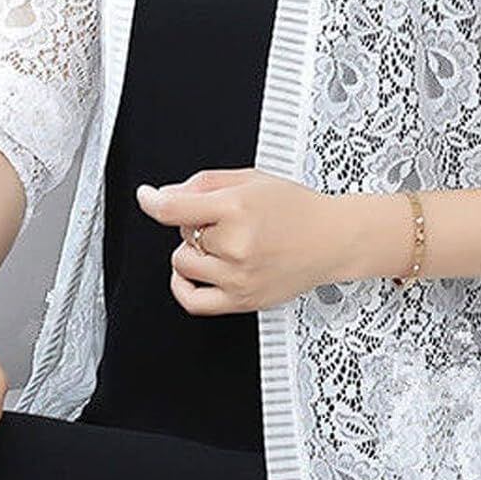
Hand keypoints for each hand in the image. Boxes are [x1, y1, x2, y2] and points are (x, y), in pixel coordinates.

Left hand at [135, 167, 343, 313]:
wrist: (334, 239)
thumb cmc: (296, 208)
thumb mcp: (250, 178)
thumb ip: (203, 183)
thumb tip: (165, 195)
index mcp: (237, 208)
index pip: (173, 209)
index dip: (151, 200)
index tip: (146, 196)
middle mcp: (236, 244)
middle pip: (182, 233)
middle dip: (194, 222)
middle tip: (223, 218)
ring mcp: (239, 276)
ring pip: (184, 263)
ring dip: (193, 250)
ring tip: (220, 242)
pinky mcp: (243, 300)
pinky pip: (193, 301)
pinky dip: (182, 285)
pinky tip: (192, 271)